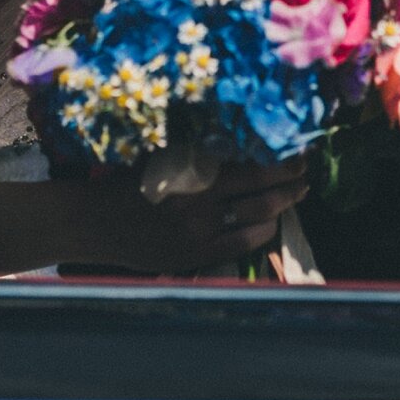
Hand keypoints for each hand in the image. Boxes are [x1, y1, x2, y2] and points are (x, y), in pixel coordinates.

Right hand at [89, 157, 309, 272]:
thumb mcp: (163, 158)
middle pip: (261, 193)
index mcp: (191, 172)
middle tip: (305, 174)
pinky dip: (260, 232)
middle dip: (289, 183)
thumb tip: (244, 143)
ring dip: (281, 206)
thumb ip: (200, 154)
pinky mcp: (192, 256)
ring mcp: (197, 232)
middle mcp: (199, 202)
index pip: (252, 166)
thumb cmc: (127, 182)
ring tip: (295, 196)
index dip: (280, 162)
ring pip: (256, 219)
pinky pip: (239, 245)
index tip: (298, 153)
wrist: (93, 222)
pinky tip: (270, 225)